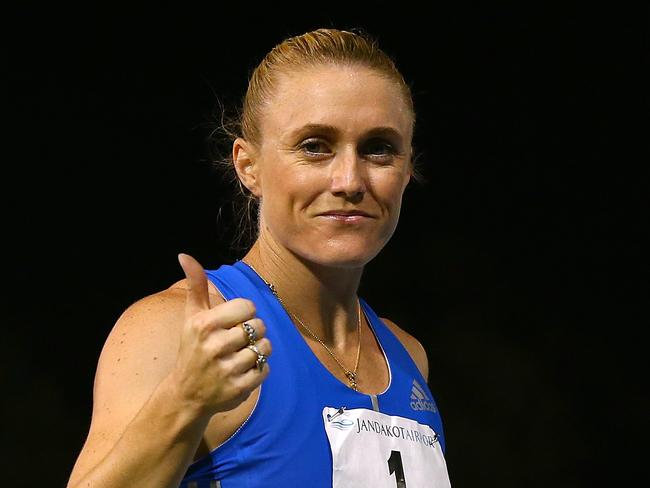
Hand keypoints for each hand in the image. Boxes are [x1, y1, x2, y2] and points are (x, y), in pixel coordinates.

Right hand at [171, 253, 270, 416]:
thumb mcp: (191, 316)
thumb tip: (184, 255)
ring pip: (265, 347)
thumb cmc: (192, 348)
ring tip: (242, 354)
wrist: (186, 394)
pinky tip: (243, 371)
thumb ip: (195, 285)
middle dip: (253, 332)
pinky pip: (265, 369)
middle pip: (259, 326)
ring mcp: (227, 369)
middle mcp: (215, 346)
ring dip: (259, 350)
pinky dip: (259, 369)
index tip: (233, 322)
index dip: (244, 313)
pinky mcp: (238, 388)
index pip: (248, 306)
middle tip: (237, 340)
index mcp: (204, 324)